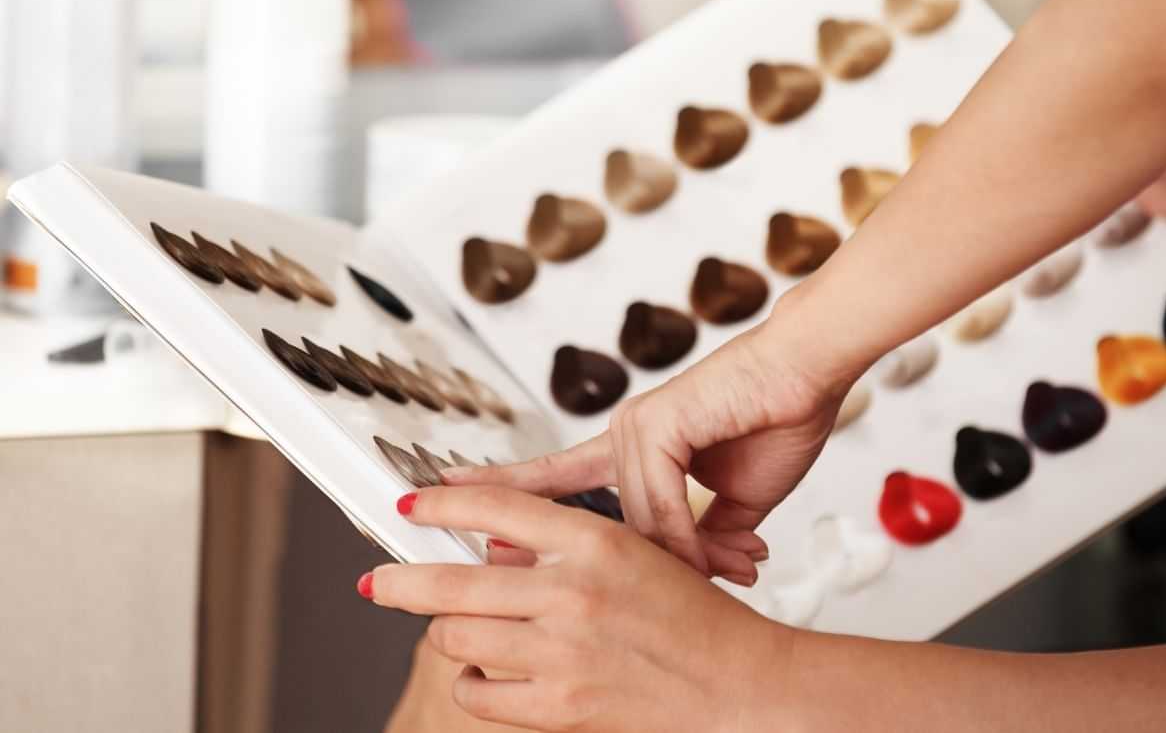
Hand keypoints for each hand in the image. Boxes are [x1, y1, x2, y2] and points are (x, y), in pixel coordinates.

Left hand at [366, 485, 794, 731]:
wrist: (738, 684)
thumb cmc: (692, 618)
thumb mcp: (635, 554)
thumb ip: (562, 547)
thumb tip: (490, 551)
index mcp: (596, 541)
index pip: (494, 508)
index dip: (439, 505)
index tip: (410, 505)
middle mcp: (573, 591)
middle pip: (449, 583)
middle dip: (400, 582)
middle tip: (380, 581)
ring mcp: (561, 652)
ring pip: (455, 637)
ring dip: (448, 633)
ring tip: (460, 629)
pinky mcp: (559, 707)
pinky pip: (476, 692)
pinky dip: (472, 681)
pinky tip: (488, 670)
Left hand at [443, 316, 855, 580]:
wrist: (810, 372)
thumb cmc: (779, 420)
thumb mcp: (733, 499)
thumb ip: (696, 532)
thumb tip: (681, 572)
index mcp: (634, 449)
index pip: (551, 481)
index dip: (499, 494)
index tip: (439, 500)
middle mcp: (623, 436)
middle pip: (594, 523)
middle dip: (628, 565)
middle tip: (684, 581)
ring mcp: (635, 428)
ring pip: (632, 525)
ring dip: (685, 561)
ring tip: (735, 569)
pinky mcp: (656, 422)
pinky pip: (660, 502)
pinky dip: (690, 538)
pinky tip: (723, 553)